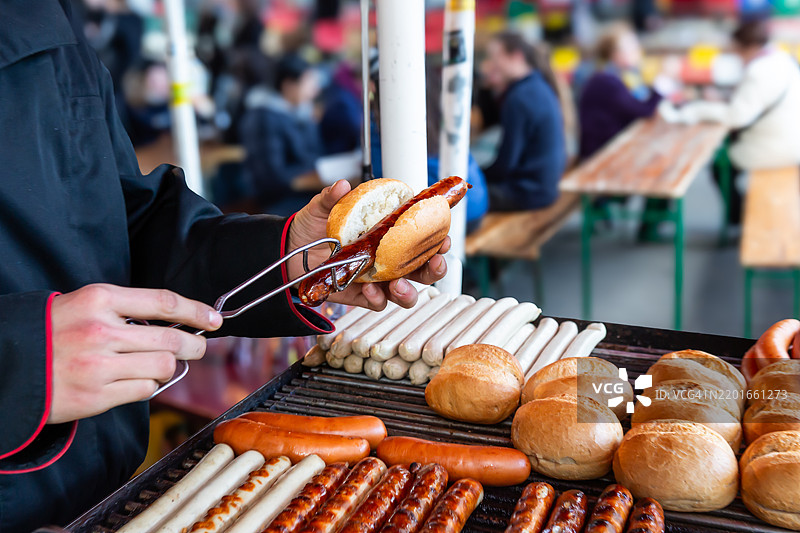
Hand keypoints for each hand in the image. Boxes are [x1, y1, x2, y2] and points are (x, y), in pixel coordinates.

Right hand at [48, 284, 222, 423]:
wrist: (10, 363)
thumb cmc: (54, 331)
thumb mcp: (87, 304)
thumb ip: (128, 310)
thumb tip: (177, 320)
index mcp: (100, 300)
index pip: (164, 302)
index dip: (196, 311)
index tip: (213, 318)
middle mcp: (101, 331)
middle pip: (171, 338)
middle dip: (194, 344)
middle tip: (198, 347)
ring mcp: (99, 366)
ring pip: (162, 366)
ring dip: (167, 366)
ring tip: (156, 363)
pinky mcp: (95, 396)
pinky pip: (144, 390)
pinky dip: (148, 385)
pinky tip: (135, 379)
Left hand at [287, 180, 449, 310]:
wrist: (287, 253)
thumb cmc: (310, 229)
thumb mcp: (320, 208)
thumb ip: (331, 197)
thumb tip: (342, 185)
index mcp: (386, 235)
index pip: (419, 237)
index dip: (436, 238)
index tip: (443, 237)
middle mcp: (386, 259)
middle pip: (421, 268)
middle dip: (434, 268)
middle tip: (436, 263)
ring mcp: (375, 279)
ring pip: (405, 291)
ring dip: (409, 291)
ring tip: (400, 286)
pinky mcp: (360, 296)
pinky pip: (377, 302)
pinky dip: (377, 298)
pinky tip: (369, 289)